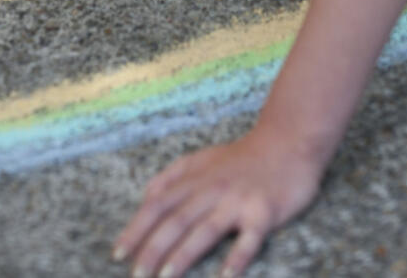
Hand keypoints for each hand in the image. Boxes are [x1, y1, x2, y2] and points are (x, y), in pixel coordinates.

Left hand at [114, 125, 322, 277]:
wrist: (287, 143)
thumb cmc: (242, 157)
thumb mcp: (201, 158)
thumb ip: (172, 176)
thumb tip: (145, 197)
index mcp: (194, 179)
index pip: (157, 205)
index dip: (136, 229)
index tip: (119, 253)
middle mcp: (211, 190)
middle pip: (176, 220)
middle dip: (153, 248)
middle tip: (137, 274)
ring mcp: (237, 201)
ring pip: (205, 230)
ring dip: (184, 254)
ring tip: (165, 276)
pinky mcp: (264, 213)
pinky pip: (250, 239)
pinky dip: (238, 257)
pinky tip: (226, 276)